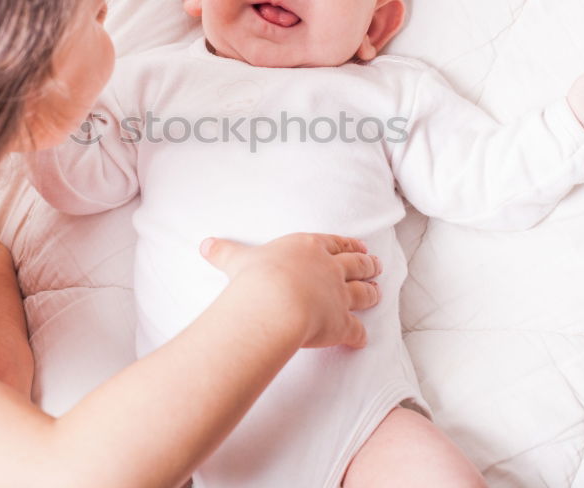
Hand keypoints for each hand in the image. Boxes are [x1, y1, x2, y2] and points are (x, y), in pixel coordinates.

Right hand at [200, 233, 380, 349]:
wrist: (274, 303)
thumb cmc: (257, 277)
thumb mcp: (238, 260)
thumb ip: (225, 253)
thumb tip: (205, 244)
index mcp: (309, 248)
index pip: (334, 243)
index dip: (347, 245)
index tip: (358, 246)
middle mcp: (329, 269)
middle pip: (355, 265)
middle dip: (367, 265)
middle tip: (376, 265)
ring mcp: (338, 296)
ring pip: (362, 293)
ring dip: (371, 293)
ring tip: (378, 293)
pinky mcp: (341, 324)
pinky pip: (355, 331)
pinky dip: (360, 336)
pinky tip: (362, 340)